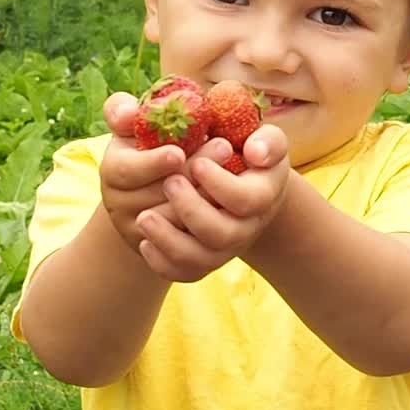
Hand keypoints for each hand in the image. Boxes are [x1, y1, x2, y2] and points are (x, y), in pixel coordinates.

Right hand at [99, 92, 231, 250]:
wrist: (162, 185)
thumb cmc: (154, 141)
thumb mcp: (139, 121)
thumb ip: (128, 110)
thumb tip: (129, 111)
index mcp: (113, 170)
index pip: (125, 171)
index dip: (152, 163)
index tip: (178, 152)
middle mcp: (121, 206)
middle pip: (156, 198)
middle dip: (191, 174)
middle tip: (223, 146)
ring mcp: (141, 234)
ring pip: (176, 226)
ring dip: (207, 199)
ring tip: (235, 171)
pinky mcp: (164, 258)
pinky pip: (183, 261)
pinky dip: (206, 238)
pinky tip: (226, 209)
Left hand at [136, 125, 292, 282]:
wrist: (238, 180)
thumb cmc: (243, 148)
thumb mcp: (260, 136)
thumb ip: (266, 139)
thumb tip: (256, 152)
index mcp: (263, 195)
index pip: (247, 200)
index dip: (219, 184)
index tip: (196, 163)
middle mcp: (246, 227)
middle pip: (221, 234)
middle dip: (191, 210)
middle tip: (169, 183)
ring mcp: (224, 247)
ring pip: (199, 259)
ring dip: (169, 240)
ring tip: (144, 217)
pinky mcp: (203, 260)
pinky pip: (184, 273)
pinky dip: (162, 262)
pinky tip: (144, 241)